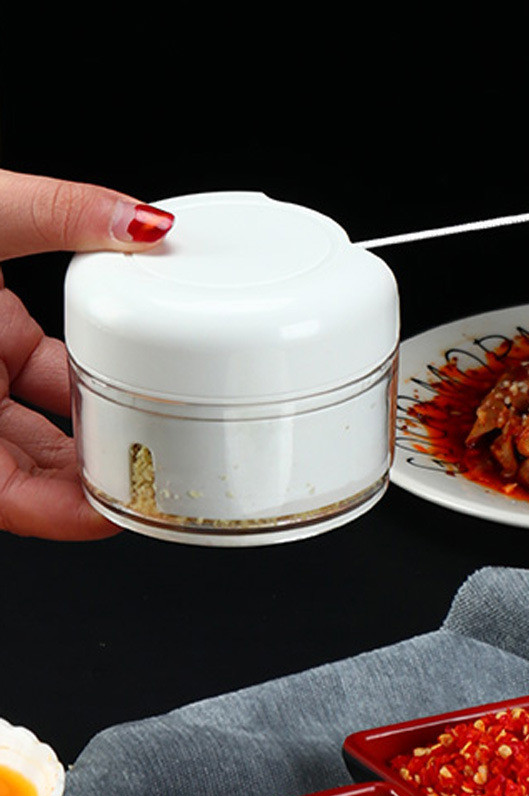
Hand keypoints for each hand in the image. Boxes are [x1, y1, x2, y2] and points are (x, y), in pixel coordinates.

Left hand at [0, 170, 173, 539]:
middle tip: (174, 444)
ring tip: (150, 484)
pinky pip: (16, 498)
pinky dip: (61, 512)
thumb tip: (145, 222)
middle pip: (66, 423)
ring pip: (45, 467)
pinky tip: (102, 511)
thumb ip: (59, 211)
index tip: (170, 383)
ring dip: (98, 483)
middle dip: (119, 436)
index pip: (72, 362)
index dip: (121, 379)